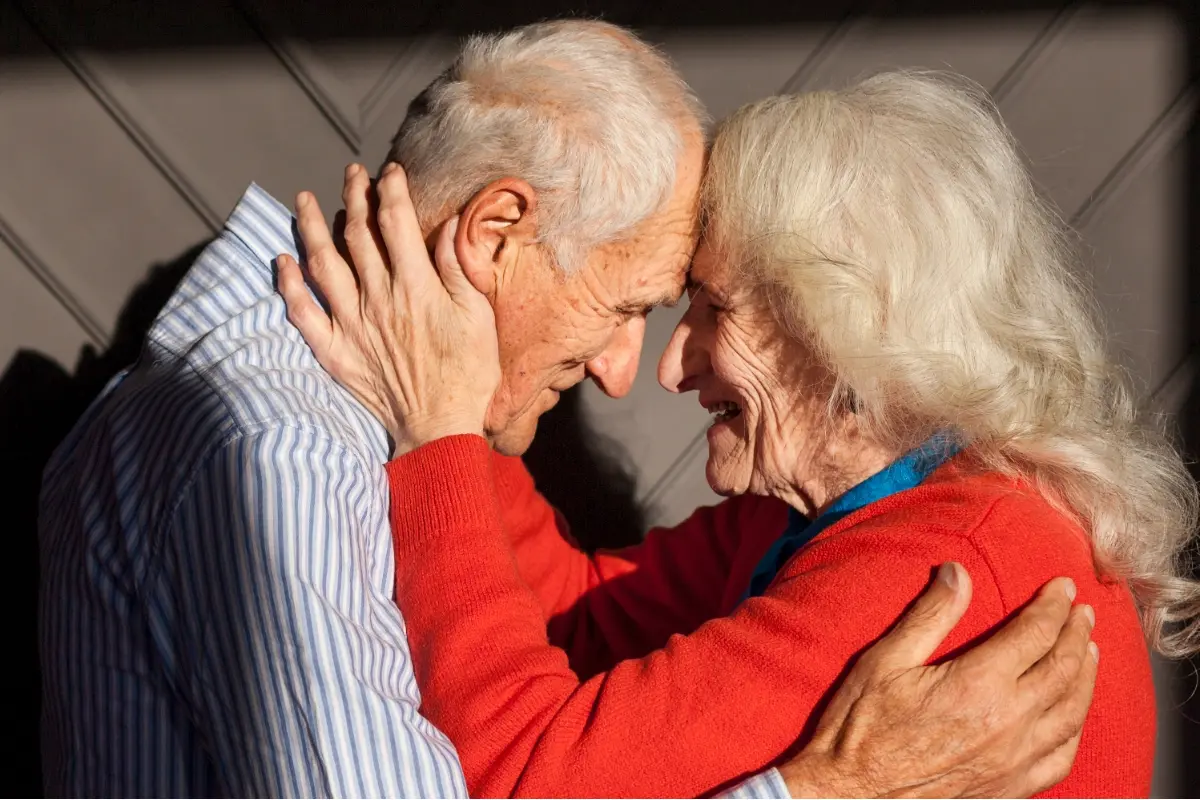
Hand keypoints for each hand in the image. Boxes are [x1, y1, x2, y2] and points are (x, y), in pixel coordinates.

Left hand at [278, 163, 500, 455]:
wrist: (439, 428)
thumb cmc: (468, 374)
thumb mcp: (478, 318)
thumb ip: (459, 269)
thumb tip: (450, 225)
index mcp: (416, 287)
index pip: (397, 222)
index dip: (391, 191)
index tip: (390, 172)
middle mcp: (378, 299)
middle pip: (358, 234)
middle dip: (355, 197)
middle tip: (351, 174)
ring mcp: (351, 325)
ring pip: (323, 264)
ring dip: (313, 227)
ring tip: (306, 200)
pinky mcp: (334, 351)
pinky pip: (302, 312)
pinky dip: (289, 284)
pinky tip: (282, 261)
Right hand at [780, 564, 1096, 797]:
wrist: (852, 795)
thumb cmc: (860, 728)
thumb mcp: (884, 661)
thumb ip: (929, 615)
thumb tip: (957, 572)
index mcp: (977, 684)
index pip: (1034, 633)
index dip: (1053, 605)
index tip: (1063, 587)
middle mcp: (1008, 722)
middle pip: (1062, 668)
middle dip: (1076, 633)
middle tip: (1082, 611)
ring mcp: (1015, 760)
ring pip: (1072, 711)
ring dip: (1085, 675)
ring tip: (1088, 650)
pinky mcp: (1011, 787)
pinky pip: (1062, 755)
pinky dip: (1076, 727)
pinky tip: (1073, 714)